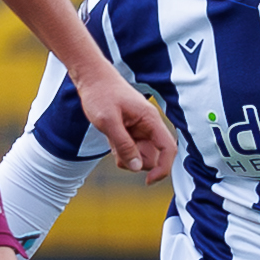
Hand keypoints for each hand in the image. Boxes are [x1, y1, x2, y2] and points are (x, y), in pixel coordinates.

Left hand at [76, 69, 174, 183]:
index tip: (148, 181)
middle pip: (153, 157)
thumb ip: (123, 145)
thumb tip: (137, 168)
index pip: (168, 149)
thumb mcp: (108, 122)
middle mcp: (148, 126)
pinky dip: (120, 151)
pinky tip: (110, 138)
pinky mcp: (130, 132)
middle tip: (117, 149)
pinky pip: (130, 151)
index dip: (163, 168)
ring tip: (111, 140)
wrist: (91, 78)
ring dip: (126, 157)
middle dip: (136, 161)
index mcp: (150, 120)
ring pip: (140, 156)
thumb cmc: (100, 94)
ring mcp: (139, 130)